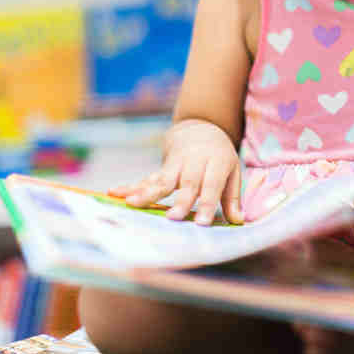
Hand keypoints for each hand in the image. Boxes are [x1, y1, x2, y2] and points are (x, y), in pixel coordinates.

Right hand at [108, 119, 243, 224]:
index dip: (207, 204)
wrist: (200, 129)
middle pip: (187, 183)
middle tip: (172, 218)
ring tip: (133, 204)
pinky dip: (130, 185)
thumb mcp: (232, 172)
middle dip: (180, 201)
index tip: (201, 223)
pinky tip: (114, 192)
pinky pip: (145, 178)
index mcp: (216, 163)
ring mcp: (175, 164)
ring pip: (161, 179)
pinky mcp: (161, 168)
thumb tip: (239, 221)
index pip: (212, 186)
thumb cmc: (219, 158)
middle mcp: (195, 162)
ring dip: (147, 193)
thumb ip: (232, 197)